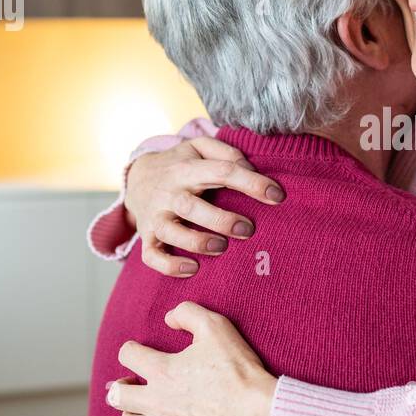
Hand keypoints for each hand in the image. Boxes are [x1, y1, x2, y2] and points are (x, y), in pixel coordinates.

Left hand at [106, 301, 277, 415]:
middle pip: (117, 395)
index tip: (139, 351)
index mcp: (161, 370)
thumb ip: (188, 313)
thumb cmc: (239, 372)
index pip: (127, 355)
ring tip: (141, 409)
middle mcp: (155, 402)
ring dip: (130, 414)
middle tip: (133, 382)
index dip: (131, 350)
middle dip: (121, 385)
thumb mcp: (217, 327)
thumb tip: (169, 318)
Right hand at [124, 136, 284, 276]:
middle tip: (248, 230)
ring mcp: (155, 217)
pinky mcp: (147, 237)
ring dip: (197, 242)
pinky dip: (170, 266)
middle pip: (191, 206)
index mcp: (186, 169)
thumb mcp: (199, 147)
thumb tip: (250, 170)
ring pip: (171, 232)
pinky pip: (151, 256)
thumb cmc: (181, 165)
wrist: (137, 179)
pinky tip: (193, 268)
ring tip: (222, 247)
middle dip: (221, 220)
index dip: (252, 183)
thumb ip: (226, 153)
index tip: (278, 196)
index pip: (221, 172)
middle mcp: (168, 193)